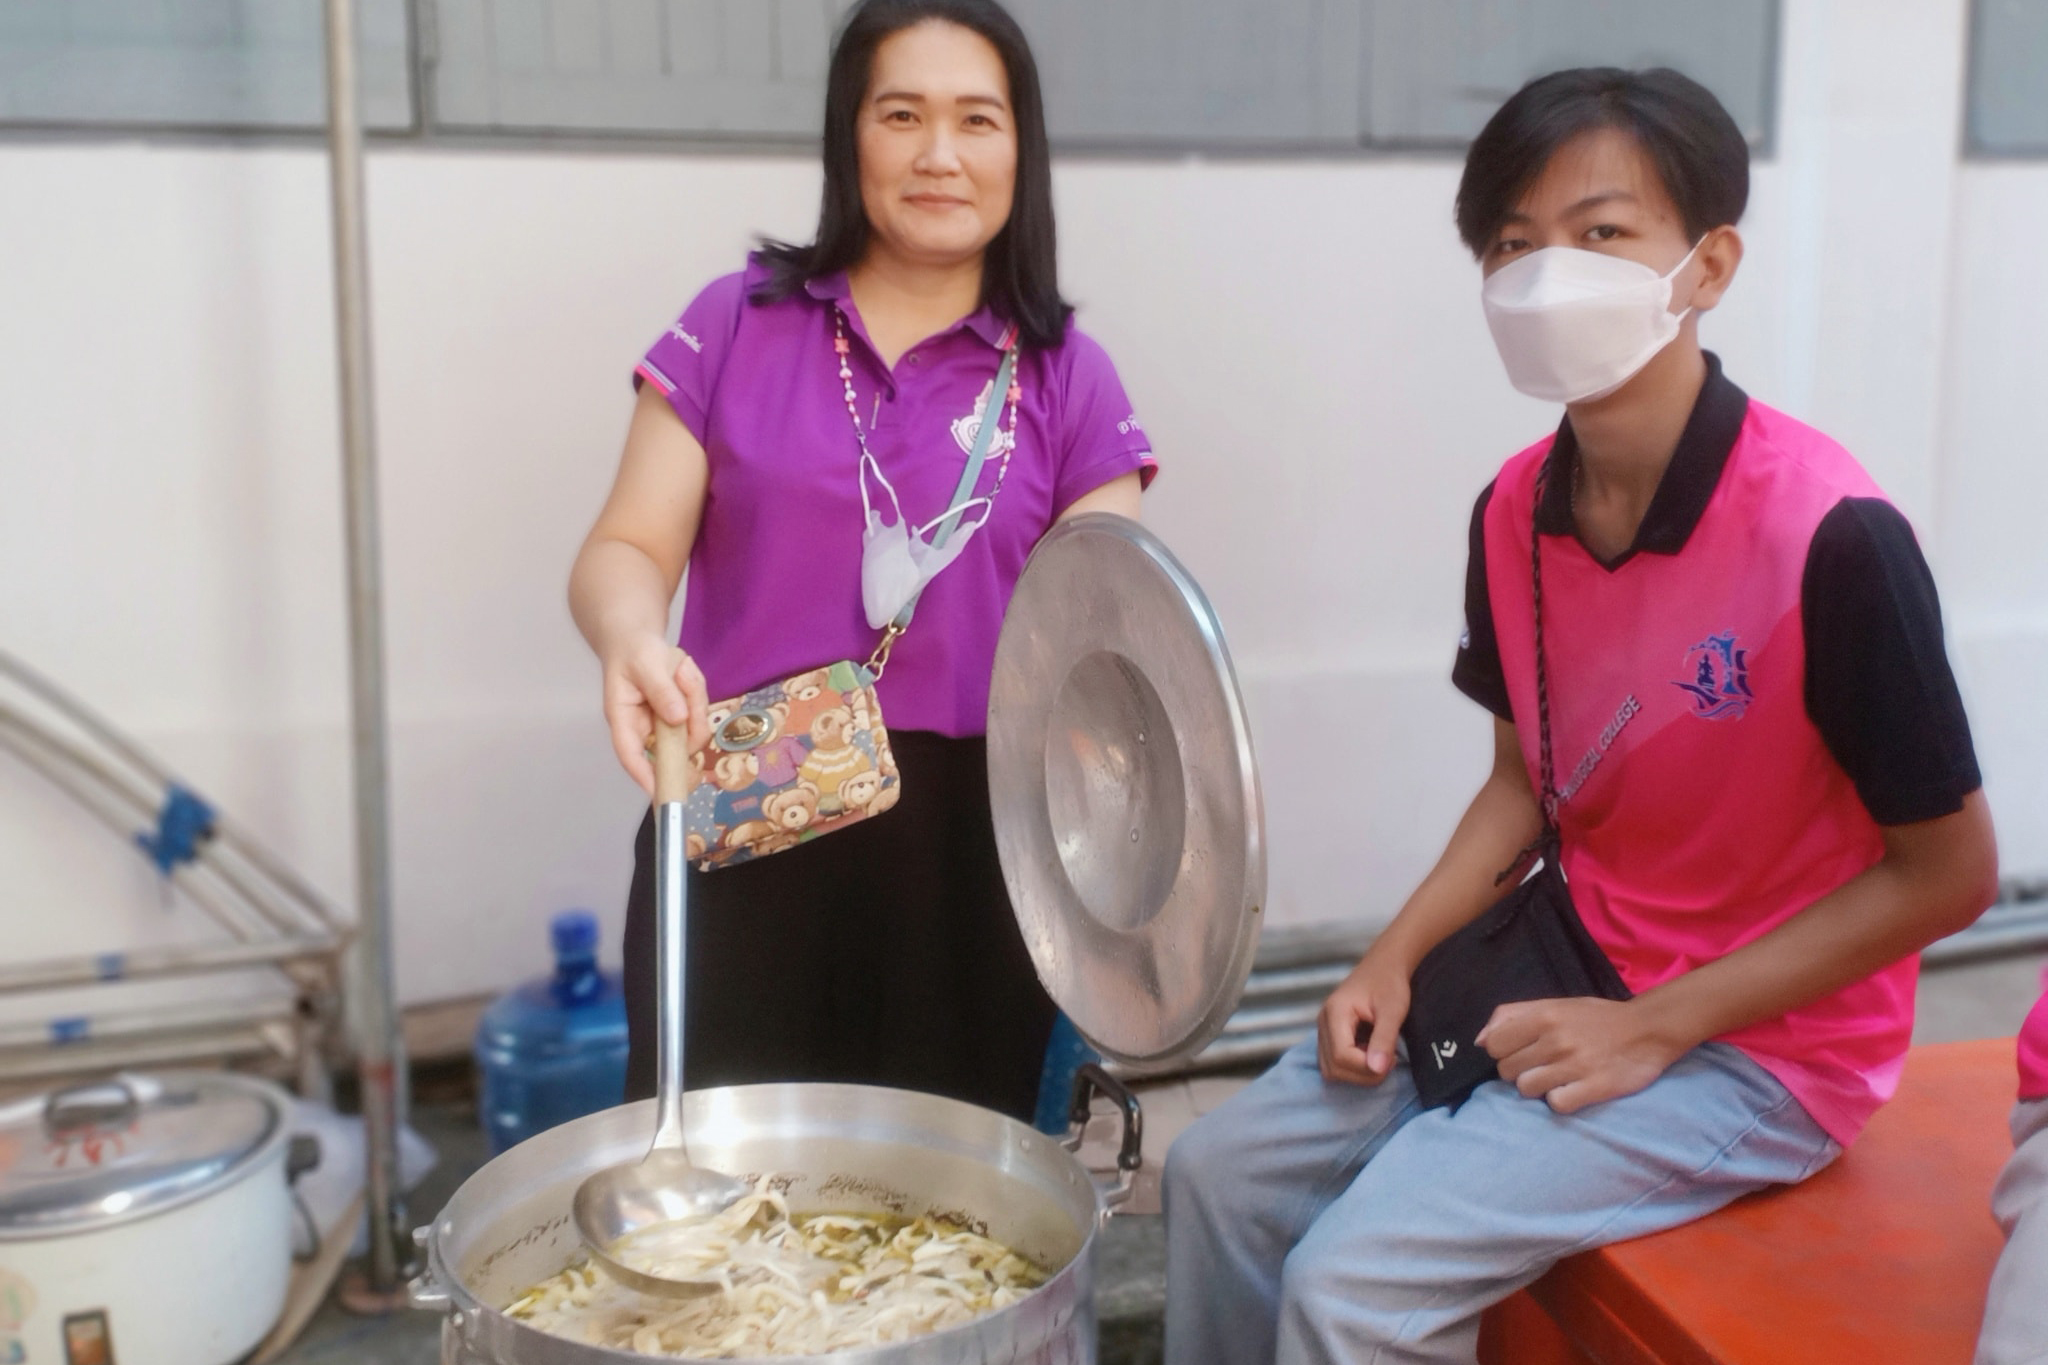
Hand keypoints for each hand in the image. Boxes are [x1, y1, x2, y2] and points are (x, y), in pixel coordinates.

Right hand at [601, 633, 710, 795]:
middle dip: (689, 716)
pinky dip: (697, 690)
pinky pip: (698, 712)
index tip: (663, 790)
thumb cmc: (632, 651)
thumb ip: (661, 690)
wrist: (636, 639)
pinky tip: (684, 670)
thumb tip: (678, 719)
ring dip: (694, 697)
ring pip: (692, 727)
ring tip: (681, 668)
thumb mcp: (645, 664)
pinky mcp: (679, 715)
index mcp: (623, 718)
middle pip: (674, 743)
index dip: (645, 775)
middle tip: (686, 677)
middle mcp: (644, 728)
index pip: (630, 754)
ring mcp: (664, 723)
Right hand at [1317, 946, 1411, 1085]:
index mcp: (1335, 1013)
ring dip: (1357, 1073)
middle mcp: (1322, 1022)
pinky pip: (1333, 1063)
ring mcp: (1323, 1030)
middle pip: (1333, 1068)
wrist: (1383, 966)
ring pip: (1330, 1070)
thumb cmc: (1390, 984)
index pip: (1341, 1056)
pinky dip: (1353, 1067)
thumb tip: (1377, 1070)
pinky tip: (1371, 1054)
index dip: (1366, 1067)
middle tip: (1388, 1062)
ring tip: (1379, 1057)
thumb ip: (1384, 1039)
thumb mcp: (1393, 1010)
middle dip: (1362, 1074)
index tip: (1392, 1060)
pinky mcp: (1329, 1036)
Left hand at [1479, 997, 1683, 1113]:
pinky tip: (1572, 1090)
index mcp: (1543, 1016)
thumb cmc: (1594, 1018)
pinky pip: (1556, 1104)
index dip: (1502, 1053)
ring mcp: (1575, 1065)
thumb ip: (1512, 1015)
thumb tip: (1479, 1041)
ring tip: (1557, 1078)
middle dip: (1519, 1071)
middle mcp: (1555, 1039)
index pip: (1493, 1045)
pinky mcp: (1594, 1087)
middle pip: (1506, 1071)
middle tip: (1541, 1066)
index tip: (1519, 1052)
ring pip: (1527, 1089)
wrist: (1648, 1029)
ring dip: (1538, 1087)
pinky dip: (1561, 1100)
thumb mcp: (1553, 1005)